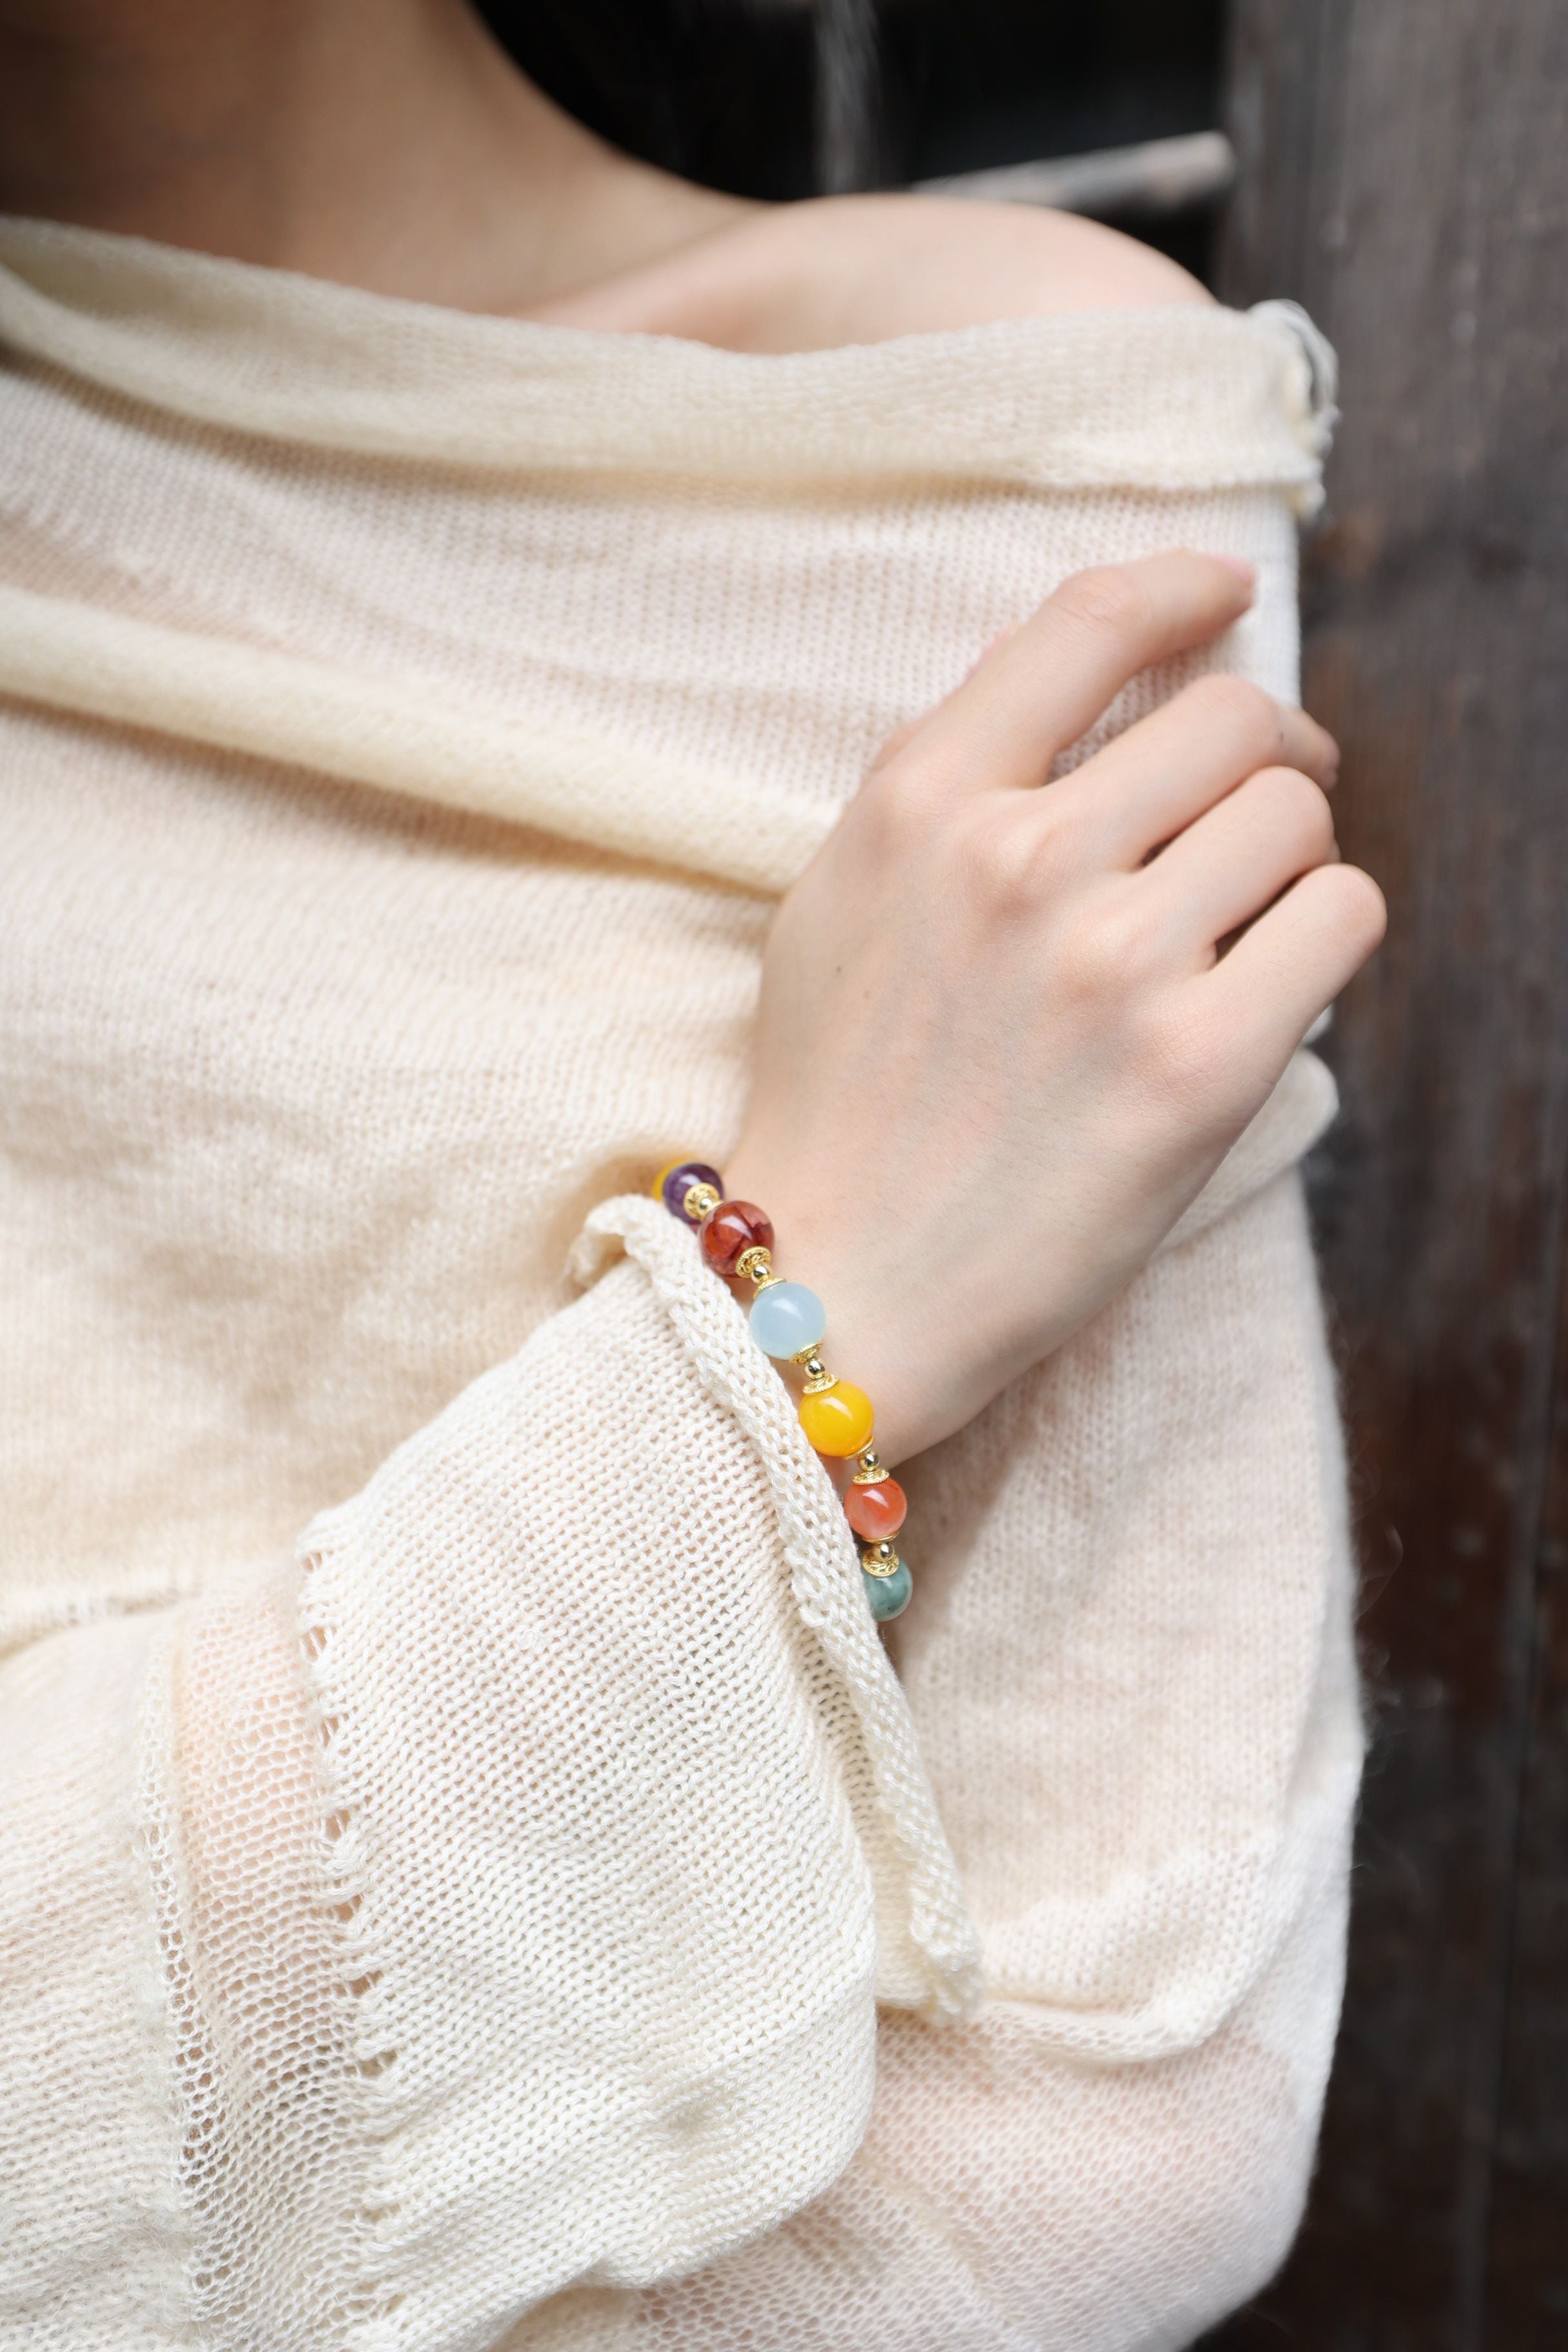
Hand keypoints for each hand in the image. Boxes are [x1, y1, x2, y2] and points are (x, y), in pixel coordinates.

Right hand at [724, 552, 1384, 1464]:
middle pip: (1229, 716)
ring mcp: (1111, 963)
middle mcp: (1017, 859)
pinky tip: (1273, 977)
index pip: (1093, 620)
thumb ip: (946, 790)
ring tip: (1244, 919)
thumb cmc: (837, 1103)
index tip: (1225, 598)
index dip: (1184, 590)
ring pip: (1296, 814)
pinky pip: (1342, 918)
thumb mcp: (839, 904)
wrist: (837, 1288)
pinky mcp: (1197, 1068)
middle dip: (1265, 750)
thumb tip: (1092, 705)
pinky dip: (1325, 934)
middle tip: (1261, 801)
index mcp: (920, 802)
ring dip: (1293, 857)